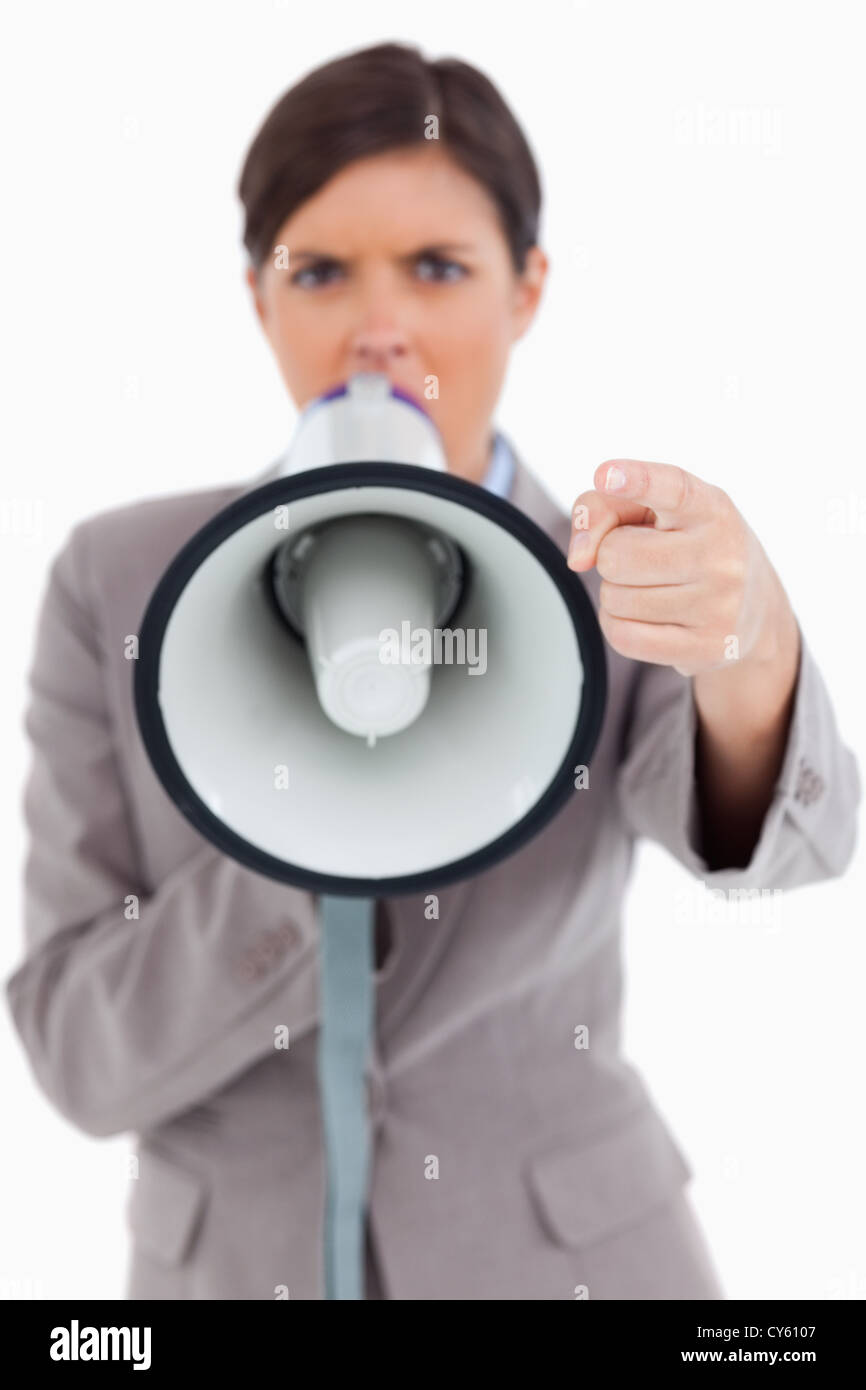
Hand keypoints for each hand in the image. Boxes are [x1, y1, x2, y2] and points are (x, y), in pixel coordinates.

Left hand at [567, 458, 794, 677]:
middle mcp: (721, 553)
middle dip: (612, 557)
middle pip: (615, 555)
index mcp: (710, 508)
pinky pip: (622, 636)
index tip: (608, 474)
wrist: (753, 610)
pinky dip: (619, 625)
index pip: (672, 489)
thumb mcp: (652, 511)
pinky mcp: (705, 647)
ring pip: (614, 598)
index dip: (637, 481)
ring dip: (617, 593)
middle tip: (642, 559)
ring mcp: (718, 605)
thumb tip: (579, 557)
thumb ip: (601, 508)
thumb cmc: (687, 546)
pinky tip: (647, 617)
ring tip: (653, 587)